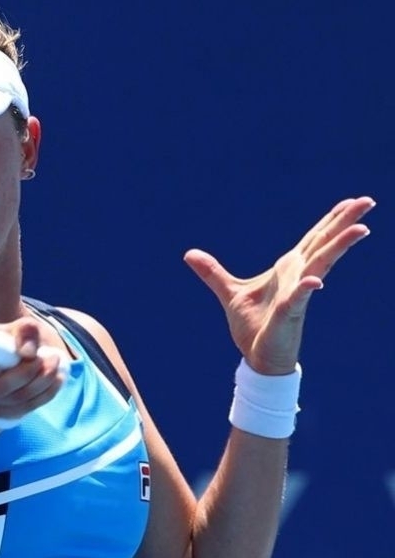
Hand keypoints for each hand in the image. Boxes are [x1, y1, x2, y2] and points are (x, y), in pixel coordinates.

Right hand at [0, 317, 64, 419]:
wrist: (16, 358)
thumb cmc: (9, 341)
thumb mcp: (16, 328)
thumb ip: (24, 331)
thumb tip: (28, 352)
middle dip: (27, 373)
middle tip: (49, 355)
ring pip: (17, 400)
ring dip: (42, 381)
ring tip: (56, 360)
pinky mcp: (6, 413)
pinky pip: (29, 407)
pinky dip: (48, 392)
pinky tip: (58, 377)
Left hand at [183, 196, 374, 374]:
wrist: (256, 356)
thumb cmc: (253, 325)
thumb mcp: (229, 292)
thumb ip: (212, 272)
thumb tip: (189, 254)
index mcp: (288, 268)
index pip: (313, 239)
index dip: (331, 220)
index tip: (351, 201)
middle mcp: (298, 277)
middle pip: (324, 244)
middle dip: (345, 223)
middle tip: (368, 201)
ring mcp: (297, 295)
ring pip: (321, 266)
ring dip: (339, 247)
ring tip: (361, 229)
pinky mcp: (289, 315)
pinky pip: (298, 300)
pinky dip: (305, 289)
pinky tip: (315, 283)